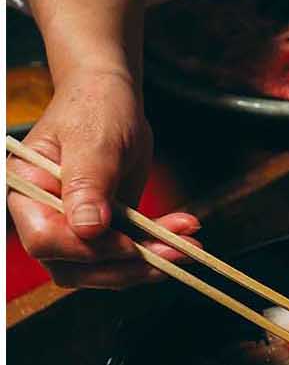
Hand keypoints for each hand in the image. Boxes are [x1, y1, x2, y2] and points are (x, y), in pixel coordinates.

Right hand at [6, 70, 199, 288]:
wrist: (111, 98)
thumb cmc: (93, 108)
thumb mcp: (93, 140)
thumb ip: (88, 183)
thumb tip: (87, 229)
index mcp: (26, 191)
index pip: (44, 240)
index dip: (86, 250)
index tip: (128, 242)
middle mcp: (44, 214)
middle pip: (73, 266)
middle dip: (124, 266)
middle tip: (172, 253)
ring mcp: (74, 224)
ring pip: (102, 267)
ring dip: (145, 263)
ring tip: (186, 246)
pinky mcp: (104, 226)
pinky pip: (126, 251)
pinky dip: (155, 248)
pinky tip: (184, 235)